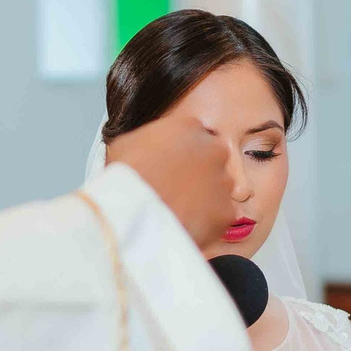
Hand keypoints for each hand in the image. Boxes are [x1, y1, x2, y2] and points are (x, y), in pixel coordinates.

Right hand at [105, 112, 236, 248]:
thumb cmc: (125, 178)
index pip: (194, 134)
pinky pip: (219, 216)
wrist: (135, 214)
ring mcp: (223, 181)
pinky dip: (206, 222)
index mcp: (189, 126)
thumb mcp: (126, 143)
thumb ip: (149, 141)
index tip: (172, 165)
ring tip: (178, 209)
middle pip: (212, 159)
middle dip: (198, 172)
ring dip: (203, 197)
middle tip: (177, 188)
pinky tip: (185, 223)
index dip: (182, 152)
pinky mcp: (226, 211)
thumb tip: (148, 149)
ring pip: (218, 189)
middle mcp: (214, 149)